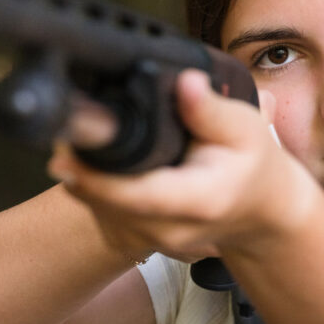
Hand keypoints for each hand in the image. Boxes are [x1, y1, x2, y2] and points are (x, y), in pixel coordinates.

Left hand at [47, 69, 314, 262]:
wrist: (263, 211)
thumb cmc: (252, 164)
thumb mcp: (245, 128)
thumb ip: (209, 108)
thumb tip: (186, 81)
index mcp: (198, 200)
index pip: (137, 196)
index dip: (95, 178)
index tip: (63, 154)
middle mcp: (172, 229)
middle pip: (107, 204)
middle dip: (79, 168)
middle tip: (60, 130)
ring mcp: (156, 241)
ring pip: (100, 211)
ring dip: (81, 178)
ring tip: (71, 141)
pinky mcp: (142, 240)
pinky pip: (104, 216)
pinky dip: (92, 189)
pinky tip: (89, 162)